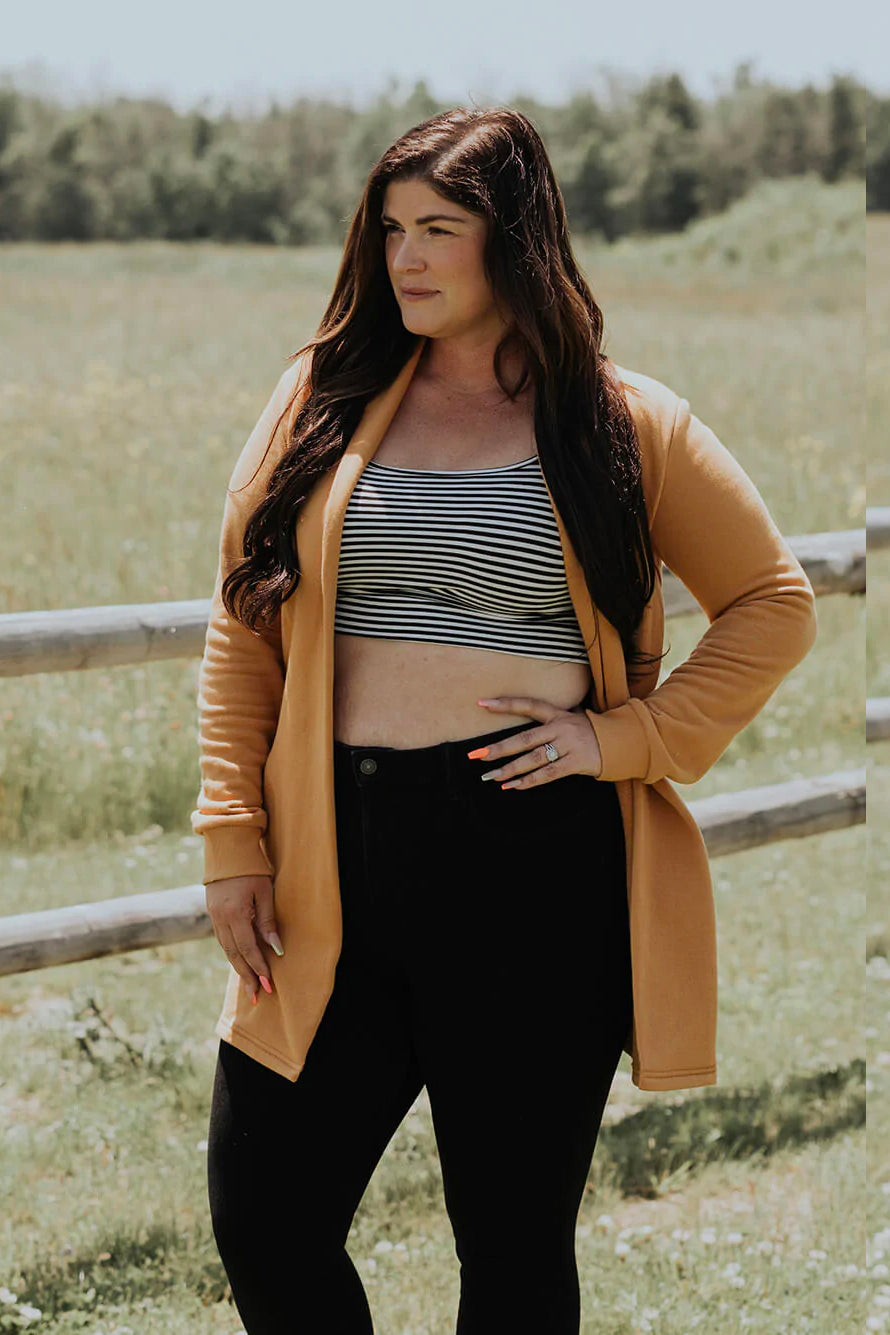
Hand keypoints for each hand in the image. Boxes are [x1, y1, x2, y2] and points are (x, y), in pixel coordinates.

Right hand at [205, 874, 283, 1003]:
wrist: (228, 847)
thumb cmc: (252, 867)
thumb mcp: (265, 892)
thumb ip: (268, 921)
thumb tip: (276, 949)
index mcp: (234, 914)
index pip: (248, 948)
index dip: (259, 968)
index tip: (268, 985)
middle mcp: (220, 919)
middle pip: (234, 954)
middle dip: (247, 976)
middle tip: (257, 996)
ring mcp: (214, 916)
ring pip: (226, 949)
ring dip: (238, 968)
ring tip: (249, 985)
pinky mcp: (212, 913)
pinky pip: (222, 939)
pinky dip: (232, 953)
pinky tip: (240, 962)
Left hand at [469, 696, 602, 785]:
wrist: (620, 743)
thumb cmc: (589, 731)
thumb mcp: (571, 717)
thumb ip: (550, 718)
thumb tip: (524, 719)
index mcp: (557, 713)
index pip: (527, 705)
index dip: (505, 704)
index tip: (481, 703)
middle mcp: (560, 727)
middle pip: (524, 739)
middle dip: (498, 748)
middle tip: (476, 755)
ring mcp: (569, 745)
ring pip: (533, 759)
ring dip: (510, 769)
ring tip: (491, 776)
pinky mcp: (576, 763)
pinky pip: (548, 774)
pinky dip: (529, 781)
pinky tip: (513, 786)